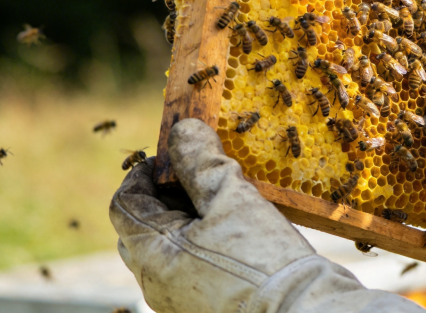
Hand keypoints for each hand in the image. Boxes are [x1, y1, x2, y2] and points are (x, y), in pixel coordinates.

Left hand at [110, 118, 313, 312]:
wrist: (301, 312)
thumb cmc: (261, 258)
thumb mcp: (230, 197)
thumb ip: (200, 161)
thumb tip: (181, 130)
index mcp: (153, 256)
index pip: (125, 204)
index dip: (146, 171)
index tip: (177, 151)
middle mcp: (158, 283)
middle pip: (145, 225)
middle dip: (168, 191)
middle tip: (202, 169)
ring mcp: (181, 298)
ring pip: (170, 243)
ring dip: (190, 211)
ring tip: (225, 191)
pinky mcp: (207, 303)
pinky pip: (191, 261)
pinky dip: (204, 234)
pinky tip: (238, 220)